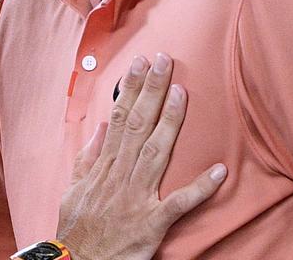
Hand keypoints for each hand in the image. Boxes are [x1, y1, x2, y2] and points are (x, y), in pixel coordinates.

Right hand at [56, 54, 225, 259]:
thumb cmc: (77, 231)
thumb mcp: (73, 191)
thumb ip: (87, 159)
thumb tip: (100, 128)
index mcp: (103, 168)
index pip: (119, 119)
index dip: (131, 89)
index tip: (141, 63)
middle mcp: (119, 177)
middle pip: (138, 125)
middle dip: (151, 91)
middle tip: (164, 60)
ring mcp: (136, 199)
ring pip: (155, 152)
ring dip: (170, 121)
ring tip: (183, 92)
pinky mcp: (151, 223)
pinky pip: (179, 204)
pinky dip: (200, 188)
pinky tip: (219, 170)